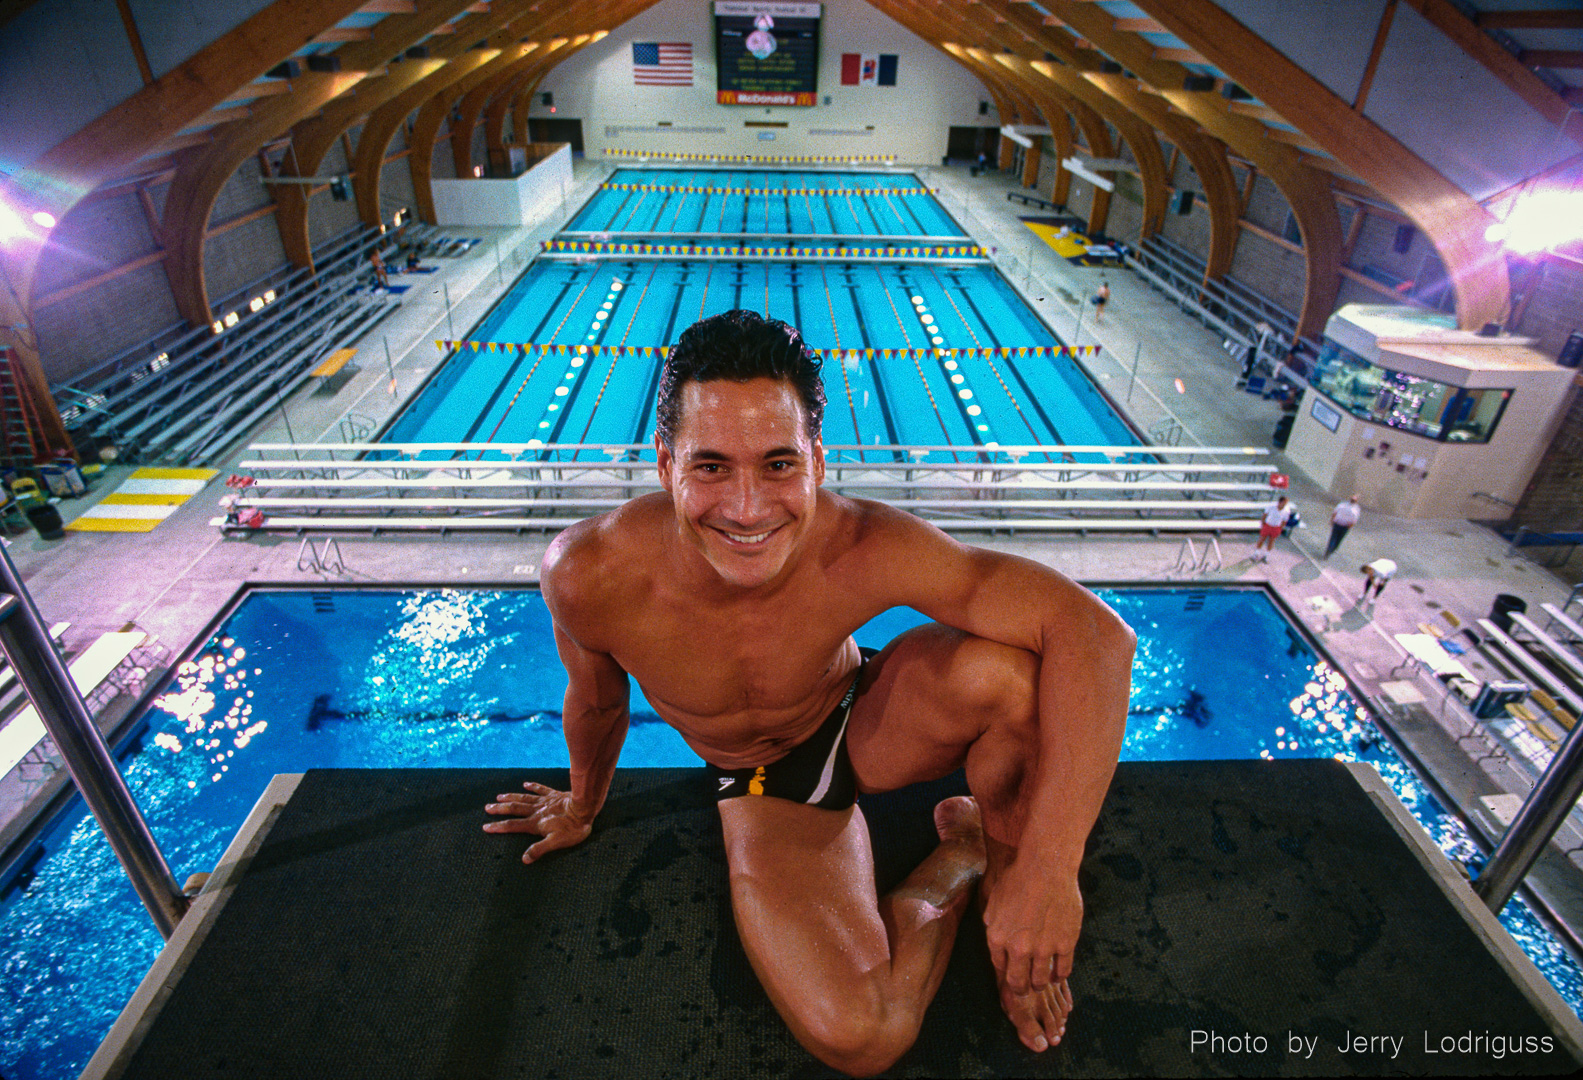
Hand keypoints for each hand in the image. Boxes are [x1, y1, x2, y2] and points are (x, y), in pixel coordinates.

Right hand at [482, 781, 593, 863]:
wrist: (585, 809)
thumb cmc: (572, 829)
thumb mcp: (556, 843)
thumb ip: (539, 850)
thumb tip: (524, 859)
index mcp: (535, 824)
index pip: (512, 826)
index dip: (498, 827)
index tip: (485, 827)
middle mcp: (537, 811)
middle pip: (514, 809)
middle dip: (500, 809)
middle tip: (487, 808)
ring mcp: (545, 801)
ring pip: (523, 798)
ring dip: (511, 797)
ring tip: (499, 796)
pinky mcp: (554, 795)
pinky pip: (540, 789)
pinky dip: (532, 786)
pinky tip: (525, 784)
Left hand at [982, 858, 1082, 995]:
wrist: (1046, 867)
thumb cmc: (1018, 879)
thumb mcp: (994, 902)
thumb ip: (992, 925)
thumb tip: (995, 940)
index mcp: (998, 938)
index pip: (999, 968)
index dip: (1005, 974)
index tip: (1010, 976)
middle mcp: (1019, 948)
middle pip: (1018, 983)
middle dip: (1020, 990)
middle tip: (1024, 990)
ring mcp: (1043, 949)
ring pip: (1041, 981)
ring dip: (1040, 984)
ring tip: (1041, 983)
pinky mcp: (1065, 944)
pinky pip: (1063, 971)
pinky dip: (1060, 976)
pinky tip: (1058, 974)